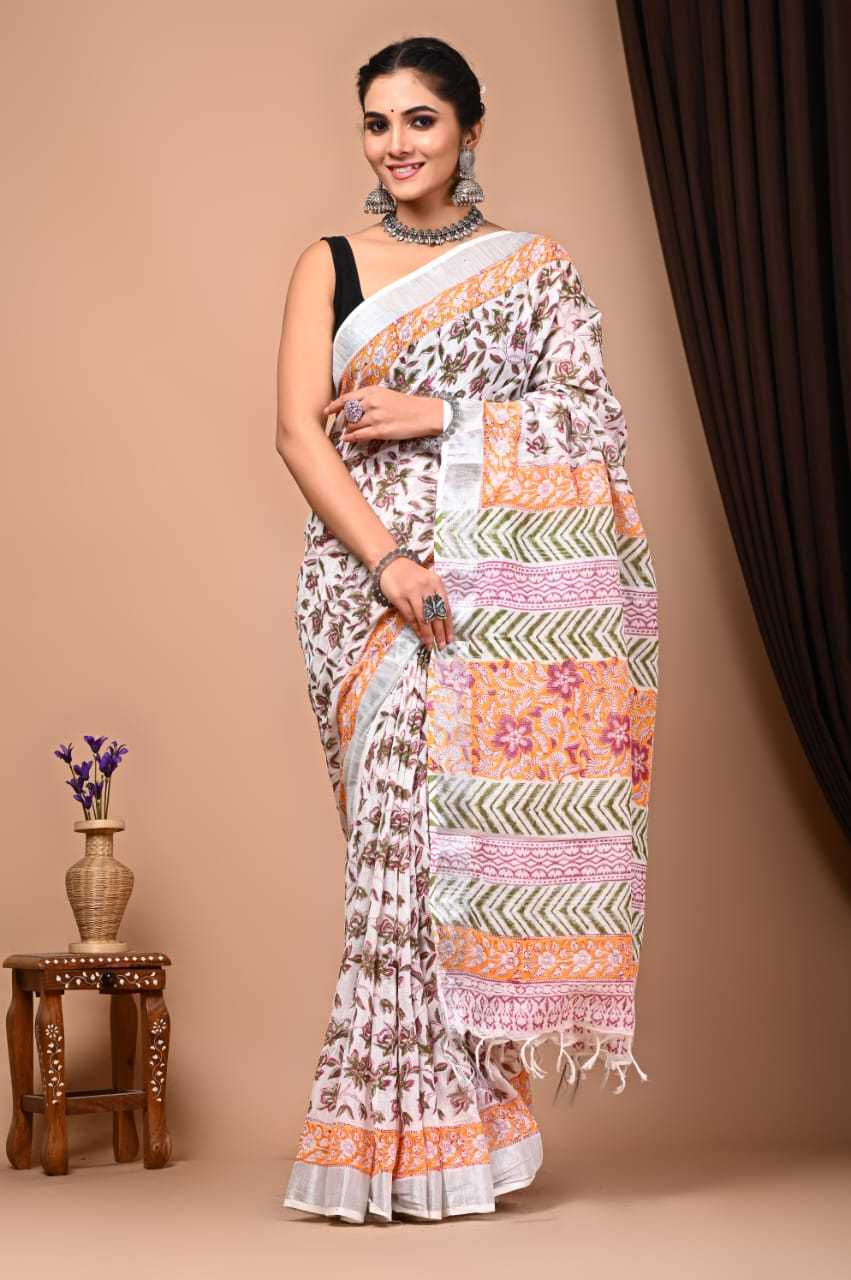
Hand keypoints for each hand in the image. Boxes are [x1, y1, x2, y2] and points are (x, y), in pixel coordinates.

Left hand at [323, 387, 442, 443]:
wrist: (422, 414)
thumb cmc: (405, 404)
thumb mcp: (385, 394)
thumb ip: (369, 397)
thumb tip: (352, 405)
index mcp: (372, 392)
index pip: (347, 399)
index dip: (334, 406)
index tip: (327, 411)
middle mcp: (371, 403)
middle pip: (348, 413)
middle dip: (344, 420)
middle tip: (345, 424)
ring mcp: (375, 417)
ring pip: (352, 425)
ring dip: (349, 429)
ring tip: (352, 431)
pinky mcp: (380, 431)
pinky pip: (359, 435)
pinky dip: (351, 438)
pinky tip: (347, 439)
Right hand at [376, 556, 453, 650]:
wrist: (391, 563)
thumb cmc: (412, 575)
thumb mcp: (428, 581)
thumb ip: (435, 597)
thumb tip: (441, 623)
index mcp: (436, 583)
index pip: (445, 608)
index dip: (448, 625)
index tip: (450, 638)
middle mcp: (426, 587)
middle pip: (436, 614)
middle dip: (440, 632)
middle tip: (442, 645)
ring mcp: (412, 592)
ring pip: (423, 618)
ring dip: (428, 633)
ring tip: (430, 644)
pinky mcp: (399, 597)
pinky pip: (410, 616)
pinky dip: (416, 628)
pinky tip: (420, 635)